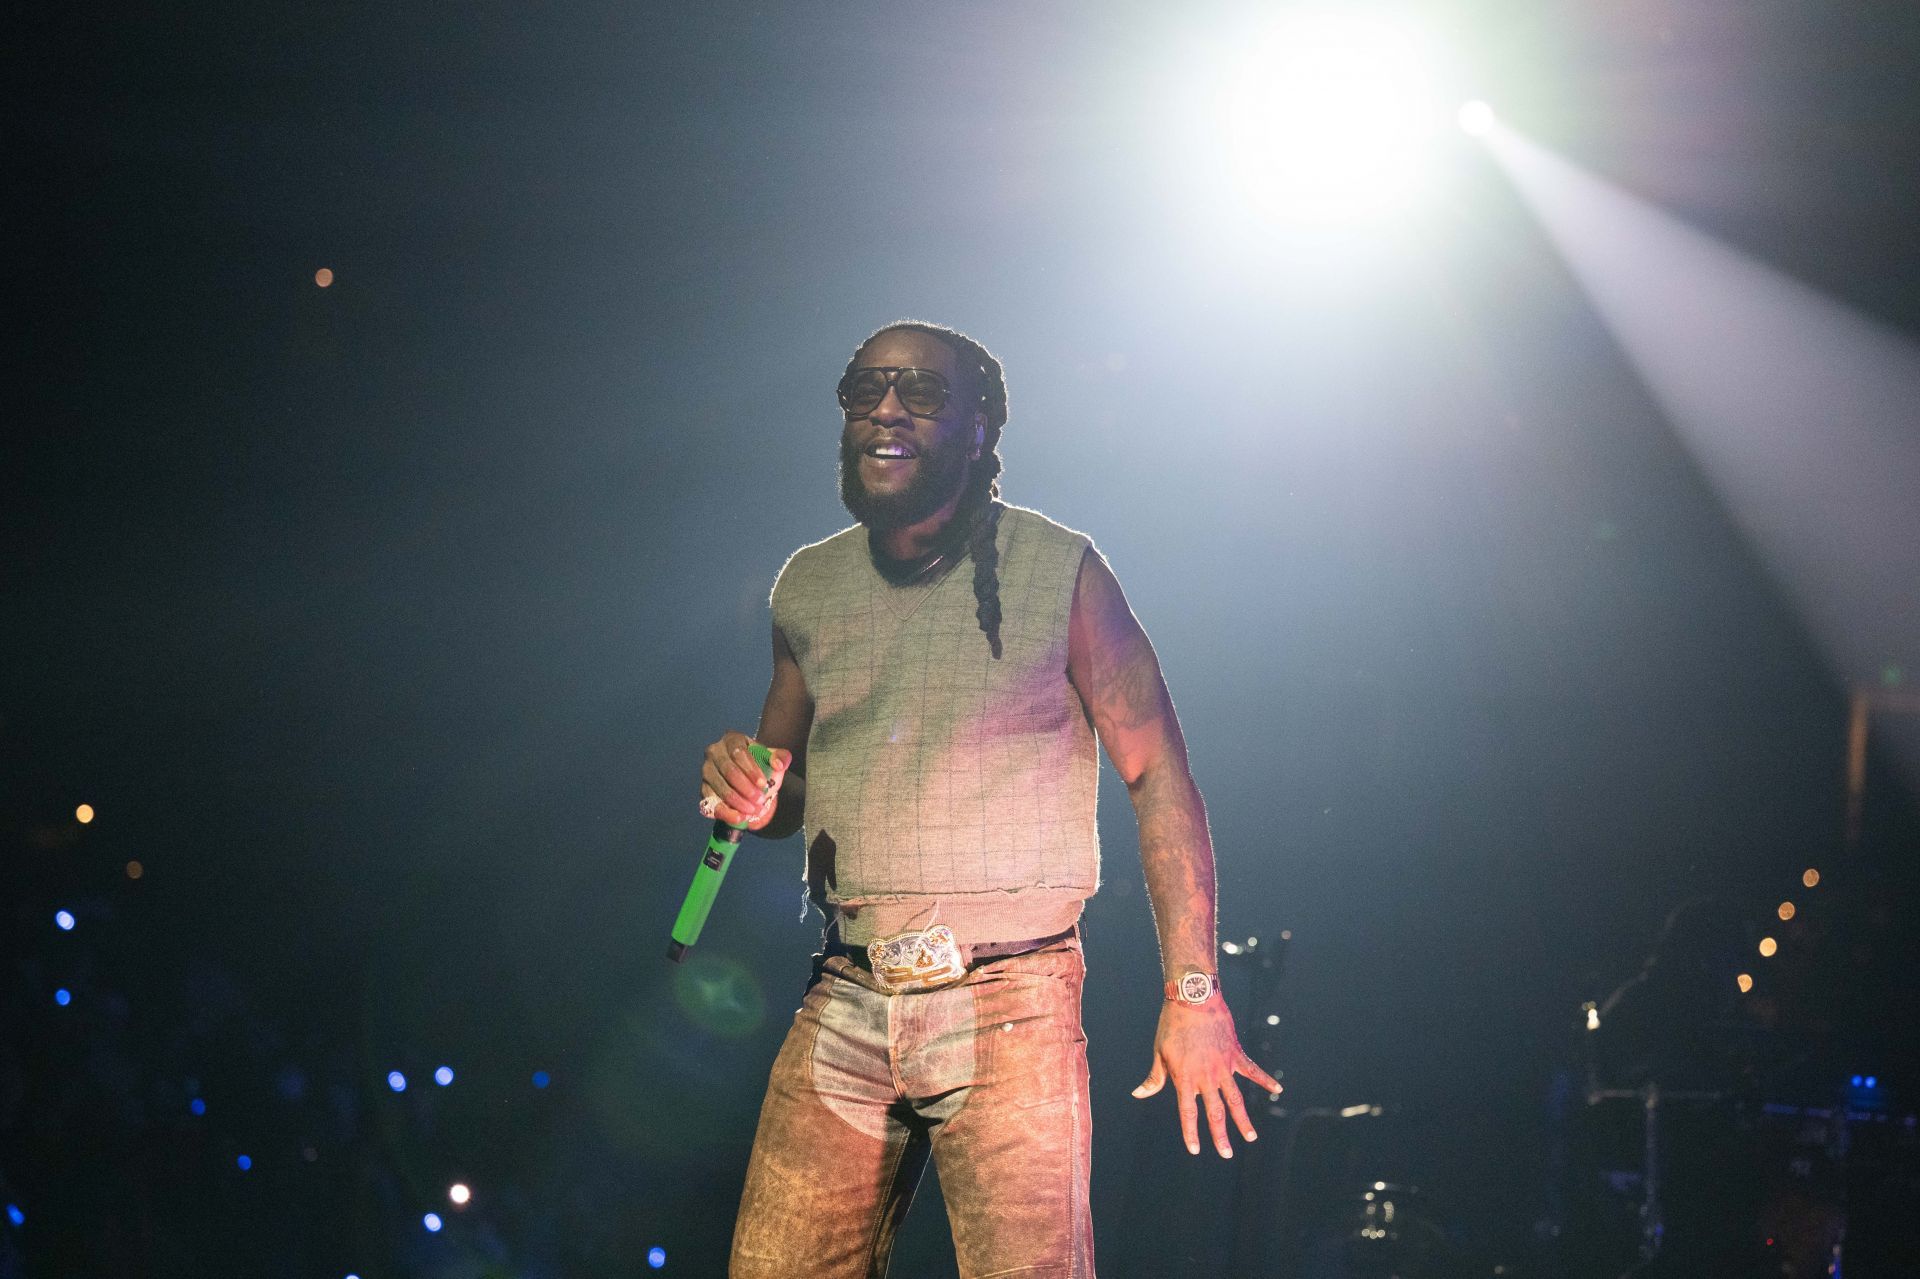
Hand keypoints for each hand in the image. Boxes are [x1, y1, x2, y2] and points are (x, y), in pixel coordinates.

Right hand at [698, 731, 790, 830]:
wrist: (749, 778)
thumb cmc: (759, 764)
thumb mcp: (772, 759)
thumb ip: (781, 757)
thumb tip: (779, 764)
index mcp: (731, 739)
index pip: (738, 753)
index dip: (751, 770)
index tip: (763, 784)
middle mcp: (714, 753)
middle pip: (728, 770)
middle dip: (745, 788)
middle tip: (760, 800)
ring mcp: (707, 771)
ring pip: (719, 788)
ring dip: (738, 802)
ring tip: (754, 810)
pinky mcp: (703, 789)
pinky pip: (710, 802)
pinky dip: (725, 812)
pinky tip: (739, 818)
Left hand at [1131, 996, 1281, 1157]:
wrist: (1192, 997)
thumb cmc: (1171, 1024)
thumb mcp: (1159, 1051)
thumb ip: (1155, 1078)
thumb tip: (1139, 1094)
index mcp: (1184, 1077)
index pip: (1188, 1112)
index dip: (1191, 1132)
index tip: (1196, 1150)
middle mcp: (1205, 1076)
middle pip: (1215, 1112)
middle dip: (1220, 1135)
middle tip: (1226, 1154)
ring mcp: (1223, 1066)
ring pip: (1235, 1099)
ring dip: (1242, 1120)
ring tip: (1250, 1138)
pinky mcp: (1235, 1053)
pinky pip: (1252, 1070)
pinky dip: (1265, 1080)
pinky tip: (1277, 1091)